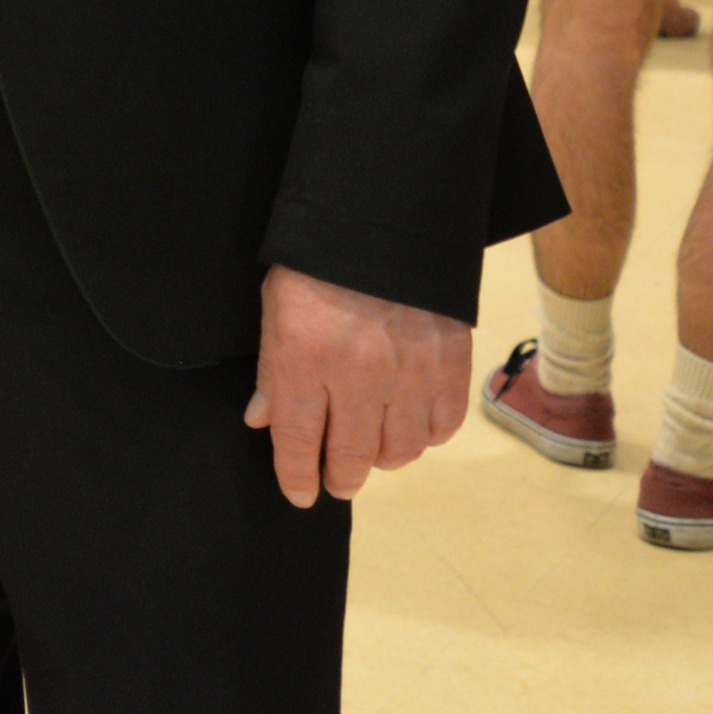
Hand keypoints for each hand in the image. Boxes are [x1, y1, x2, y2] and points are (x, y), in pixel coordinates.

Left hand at [243, 265, 468, 506]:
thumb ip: (271, 369)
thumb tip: (262, 420)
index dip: (296, 477)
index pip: (297, 442)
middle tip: (336, 481)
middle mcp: (357, 376)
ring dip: (382, 460)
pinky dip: (425, 436)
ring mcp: (409, 374)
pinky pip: (441, 428)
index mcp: (303, 359)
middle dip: (339, 479)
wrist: (387, 218)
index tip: (299, 495)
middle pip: (351, 458)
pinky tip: (410, 426)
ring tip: (371, 450)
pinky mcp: (450, 366)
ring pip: (399, 452)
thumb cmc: (319, 261)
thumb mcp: (276, 306)